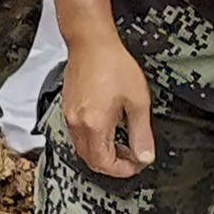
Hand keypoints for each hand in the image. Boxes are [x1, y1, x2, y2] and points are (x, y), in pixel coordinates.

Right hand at [58, 35, 154, 177]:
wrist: (90, 43)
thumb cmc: (114, 65)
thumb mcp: (138, 101)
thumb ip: (141, 133)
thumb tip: (145, 157)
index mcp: (95, 125)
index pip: (105, 164)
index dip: (124, 169)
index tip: (139, 162)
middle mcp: (78, 124)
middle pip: (91, 161)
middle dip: (113, 165)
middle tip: (133, 156)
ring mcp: (69, 117)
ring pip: (83, 150)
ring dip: (103, 154)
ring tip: (123, 142)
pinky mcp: (68, 109)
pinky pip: (78, 136)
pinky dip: (93, 142)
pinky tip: (109, 128)